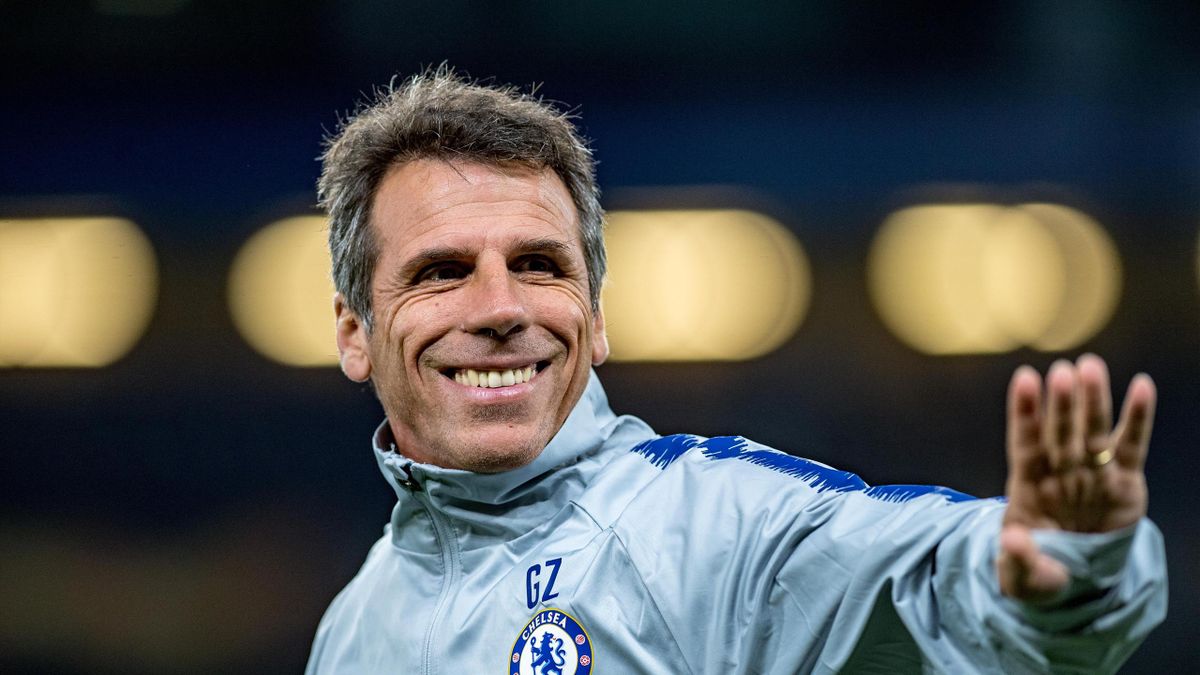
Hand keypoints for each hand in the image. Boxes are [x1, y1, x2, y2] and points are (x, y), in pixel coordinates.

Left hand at [996, 354, 1155, 600]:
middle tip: (1064, 369)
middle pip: (1060, 431)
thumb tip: (1012, 539)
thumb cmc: (1039, 570)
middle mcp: (1059, 472)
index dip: (1024, 412)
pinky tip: (1142, 386)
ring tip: (1092, 366)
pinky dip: (1138, 417)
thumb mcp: (1024, 577)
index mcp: (1028, 486)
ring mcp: (1092, 473)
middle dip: (1061, 402)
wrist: (1074, 580)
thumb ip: (1018, 559)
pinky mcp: (1124, 482)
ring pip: (1093, 430)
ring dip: (1093, 399)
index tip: (1024, 378)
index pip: (1024, 442)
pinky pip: (1132, 446)